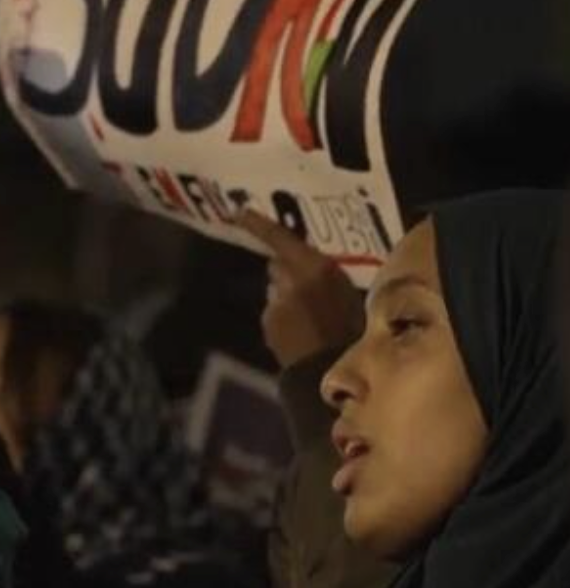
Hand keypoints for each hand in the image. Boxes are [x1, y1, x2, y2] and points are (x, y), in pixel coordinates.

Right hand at [237, 211, 363, 369]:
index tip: (239, 212)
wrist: (332, 376)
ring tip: (273, 273)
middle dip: (278, 249)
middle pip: (298, 251)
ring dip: (292, 270)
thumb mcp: (274, 315)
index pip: (280, 237)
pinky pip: (318, 286)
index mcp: (311, 267)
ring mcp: (343, 287)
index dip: (257, 224)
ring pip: (308, 269)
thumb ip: (275, 287)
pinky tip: (291, 298)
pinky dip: (303, 287)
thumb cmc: (298, 344)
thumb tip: (277, 270)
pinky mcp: (349, 304)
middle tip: (258, 242)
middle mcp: (332, 270)